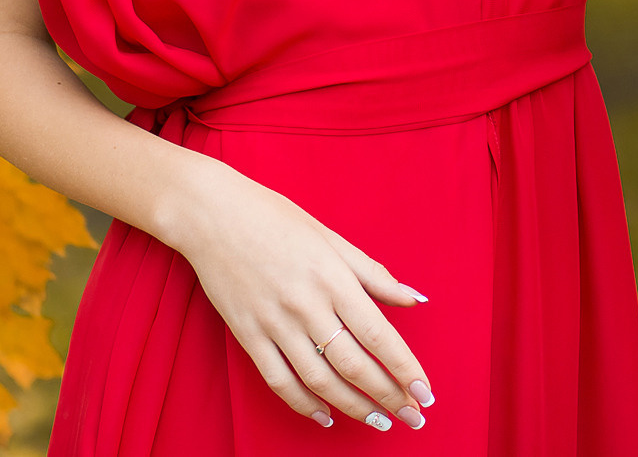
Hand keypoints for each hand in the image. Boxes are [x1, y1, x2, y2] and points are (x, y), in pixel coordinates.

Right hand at [164, 157, 434, 431]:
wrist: (212, 214)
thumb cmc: (275, 218)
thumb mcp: (331, 237)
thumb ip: (374, 274)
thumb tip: (416, 299)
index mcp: (333, 277)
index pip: (378, 334)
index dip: (405, 369)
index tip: (426, 394)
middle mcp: (306, 305)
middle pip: (354, 365)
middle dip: (389, 397)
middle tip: (413, 419)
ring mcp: (274, 323)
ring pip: (320, 380)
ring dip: (354, 407)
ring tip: (380, 422)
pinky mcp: (247, 335)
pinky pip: (280, 381)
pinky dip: (304, 405)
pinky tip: (326, 417)